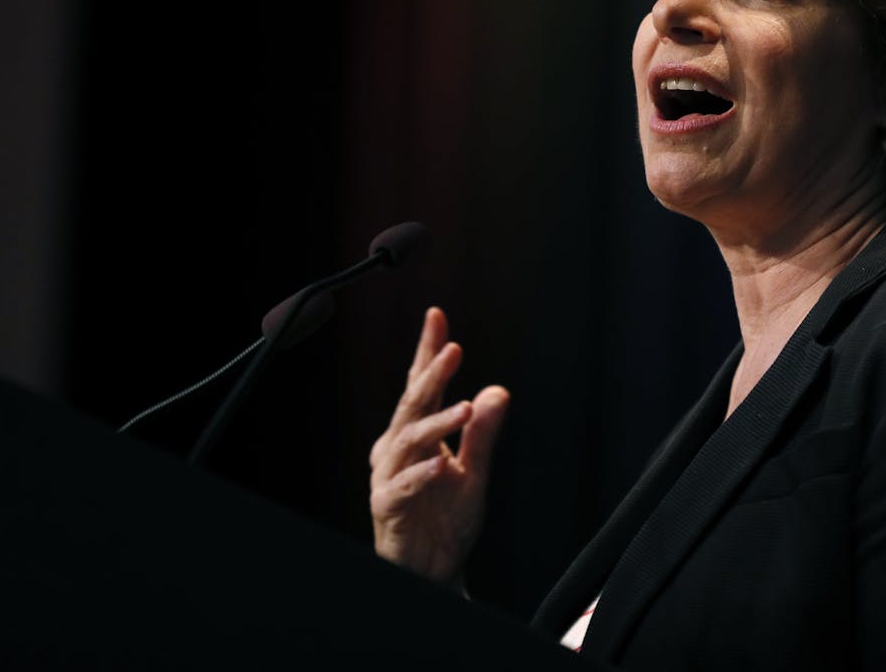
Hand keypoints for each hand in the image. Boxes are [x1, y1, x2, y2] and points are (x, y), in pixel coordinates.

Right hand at [369, 307, 509, 586]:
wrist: (433, 569)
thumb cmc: (446, 520)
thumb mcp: (476, 473)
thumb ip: (483, 434)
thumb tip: (497, 392)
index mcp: (417, 435)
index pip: (422, 386)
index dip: (428, 351)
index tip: (437, 316)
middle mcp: (397, 449)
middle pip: (413, 404)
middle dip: (431, 374)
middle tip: (453, 349)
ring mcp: (388, 476)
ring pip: (408, 440)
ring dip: (436, 423)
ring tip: (463, 409)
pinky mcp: (387, 506)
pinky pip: (404, 485)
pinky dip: (423, 473)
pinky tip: (443, 464)